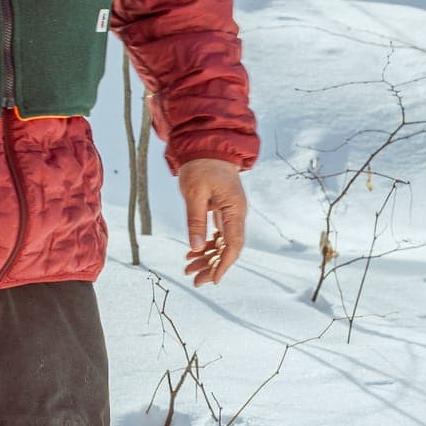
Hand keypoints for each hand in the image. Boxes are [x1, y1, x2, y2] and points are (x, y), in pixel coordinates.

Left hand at [178, 158, 246, 286]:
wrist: (206, 144)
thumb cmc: (201, 165)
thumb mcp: (194, 193)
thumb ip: (195, 221)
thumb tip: (195, 248)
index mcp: (235, 210)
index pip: (233, 244)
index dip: (224, 265)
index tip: (212, 280)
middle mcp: (236, 213)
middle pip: (228, 247)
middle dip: (213, 265)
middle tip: (195, 280)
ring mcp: (230, 212)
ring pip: (222, 242)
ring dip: (207, 257)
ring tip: (189, 269)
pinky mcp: (222, 209)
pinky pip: (217, 233)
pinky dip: (206, 244)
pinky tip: (193, 254)